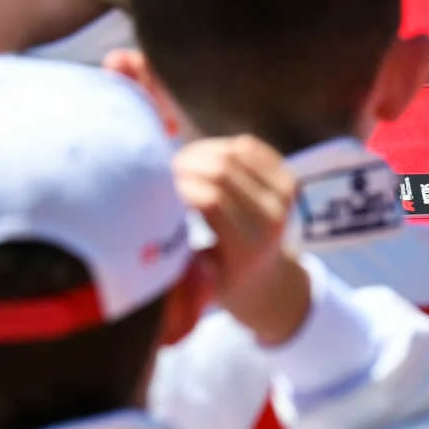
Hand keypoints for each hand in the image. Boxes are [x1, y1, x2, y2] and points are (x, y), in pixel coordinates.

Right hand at [173, 136, 310, 345]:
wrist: (266, 277)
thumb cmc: (217, 280)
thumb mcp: (193, 282)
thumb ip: (174, 259)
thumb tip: (140, 235)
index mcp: (246, 248)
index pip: (211, 201)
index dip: (179, 186)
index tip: (153, 185)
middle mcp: (271, 219)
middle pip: (223, 172)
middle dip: (186, 164)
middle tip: (159, 167)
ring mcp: (284, 196)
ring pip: (235, 153)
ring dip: (201, 152)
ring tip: (177, 163)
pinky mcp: (288, 179)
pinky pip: (249, 147)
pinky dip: (221, 146)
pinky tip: (201, 157)